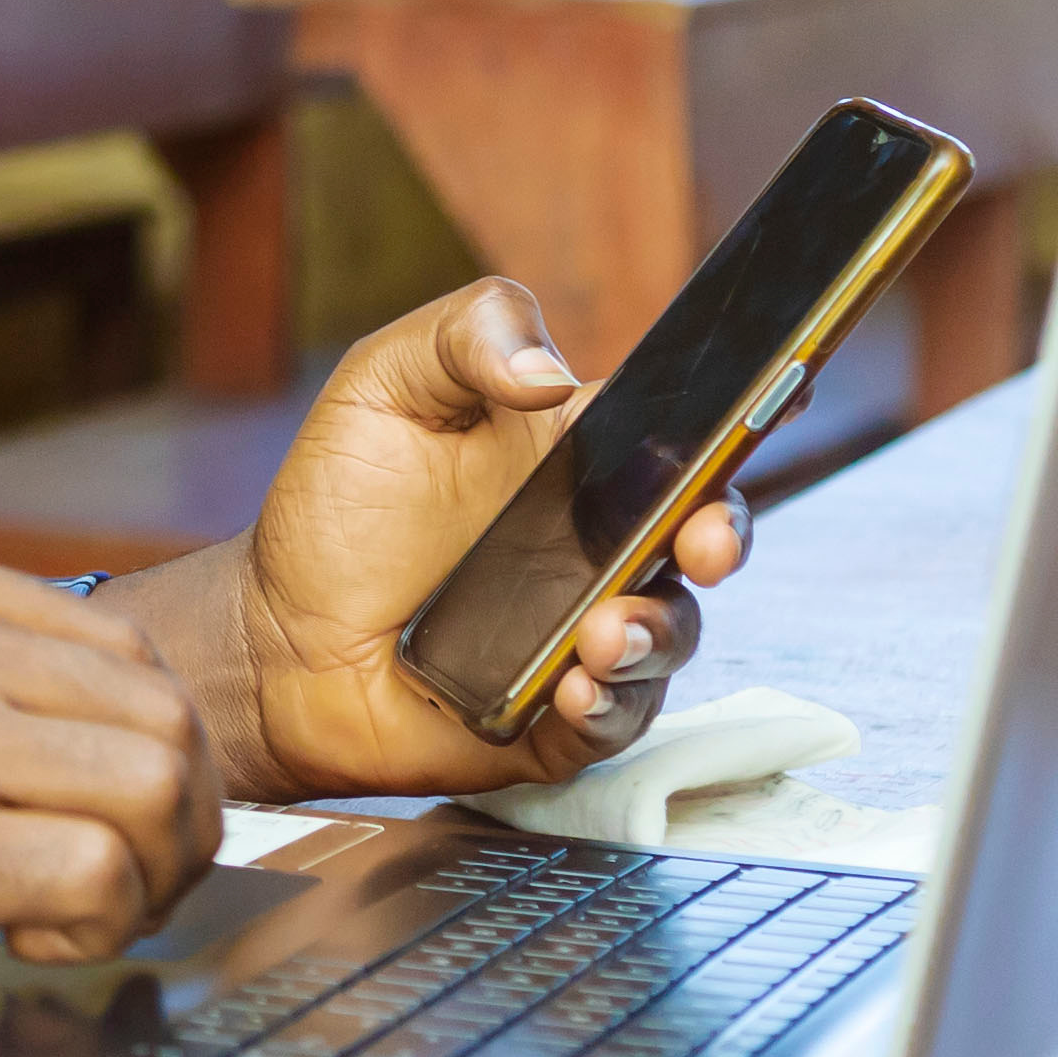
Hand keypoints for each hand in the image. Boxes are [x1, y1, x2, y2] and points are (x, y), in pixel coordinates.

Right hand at [0, 544, 220, 1056]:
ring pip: (158, 785)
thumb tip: (68, 730)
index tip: (116, 811)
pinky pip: (100, 875)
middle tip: (128, 882)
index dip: (146, 739)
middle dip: (177, 814)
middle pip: (164, 710)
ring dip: (147, 872)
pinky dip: (94, 926)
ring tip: (71, 915)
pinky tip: (24, 943)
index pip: (122, 641)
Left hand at [98, 279, 756, 803]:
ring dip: (652, 635)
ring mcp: (589, 634)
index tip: (783, 394)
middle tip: (698, 543)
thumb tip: (552, 374)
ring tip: (601, 633)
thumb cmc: (339, 498)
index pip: (690, 433)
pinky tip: (573, 690)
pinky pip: (613, 720)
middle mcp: (605, 547)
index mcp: (587, 459)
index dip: (750, 412)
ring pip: (668, 637)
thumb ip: (468, 336)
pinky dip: (606, 707)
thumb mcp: (386, 385)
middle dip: (721, 538)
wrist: (274, 627)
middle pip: (705, 538)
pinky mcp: (557, 718)